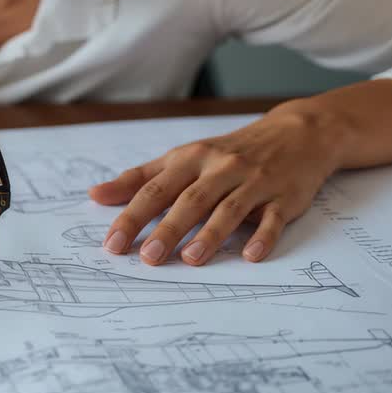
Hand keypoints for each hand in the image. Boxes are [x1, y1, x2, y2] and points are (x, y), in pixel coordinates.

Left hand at [87, 107, 346, 265]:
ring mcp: (254, 181)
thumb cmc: (228, 152)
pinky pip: (273, 217)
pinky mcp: (284, 196)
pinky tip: (251, 255)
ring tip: (191, 259)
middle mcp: (220, 168)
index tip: (112, 244)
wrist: (296, 133)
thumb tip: (95, 195)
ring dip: (210, 234)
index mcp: (191, 159)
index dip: (132, 216)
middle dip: (167, 228)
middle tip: (147, 258)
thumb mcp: (182, 158)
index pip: (154, 189)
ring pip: (229, 209)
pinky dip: (263, 235)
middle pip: (189, 200)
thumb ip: (140, 179)